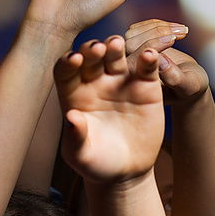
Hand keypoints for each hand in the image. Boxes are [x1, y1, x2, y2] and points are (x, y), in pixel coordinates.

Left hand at [55, 37, 163, 182]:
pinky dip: (148, 59)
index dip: (68, 63)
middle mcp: (95, 81)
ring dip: (115, 47)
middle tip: (97, 48)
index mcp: (74, 93)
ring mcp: (121, 81)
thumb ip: (75, 137)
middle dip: (92, 50)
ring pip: (116, 56)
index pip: (66, 70)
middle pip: (91, 57)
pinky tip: (149, 55)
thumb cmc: (96, 162)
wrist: (127, 172)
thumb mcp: (81, 155)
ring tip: (116, 44)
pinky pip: (146, 68)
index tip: (73, 60)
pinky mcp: (145, 85)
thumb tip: (70, 117)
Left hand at [123, 19, 208, 103]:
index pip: (134, 61)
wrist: (189, 81)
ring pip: (133, 33)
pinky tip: (177, 28)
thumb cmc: (190, 87)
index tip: (173, 39)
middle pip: (131, 43)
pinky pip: (140, 28)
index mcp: (136, 86)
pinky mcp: (136, 45)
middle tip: (180, 33)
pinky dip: (159, 24)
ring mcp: (130, 56)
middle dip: (156, 34)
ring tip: (182, 30)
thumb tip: (160, 60)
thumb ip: (174, 77)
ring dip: (158, 27)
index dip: (151, 47)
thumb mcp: (188, 85)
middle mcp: (127, 71)